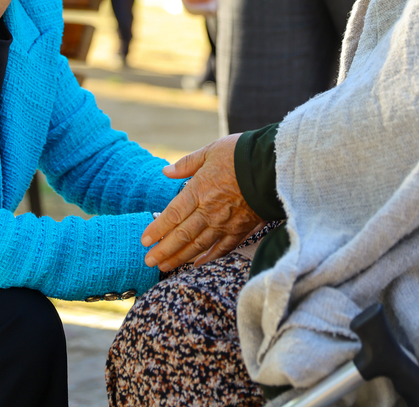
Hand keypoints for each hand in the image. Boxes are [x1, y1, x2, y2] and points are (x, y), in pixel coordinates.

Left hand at [142, 135, 262, 270]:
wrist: (274, 164)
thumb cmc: (241, 154)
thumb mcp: (210, 150)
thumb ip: (187, 164)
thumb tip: (166, 171)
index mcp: (199, 190)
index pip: (172, 215)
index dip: (157, 229)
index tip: (145, 240)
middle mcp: (209, 210)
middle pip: (182, 235)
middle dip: (164, 250)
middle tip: (149, 261)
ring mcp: (226, 222)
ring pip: (198, 245)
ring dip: (180, 257)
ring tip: (165, 266)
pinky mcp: (242, 229)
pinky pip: (222, 248)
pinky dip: (209, 258)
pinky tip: (197, 264)